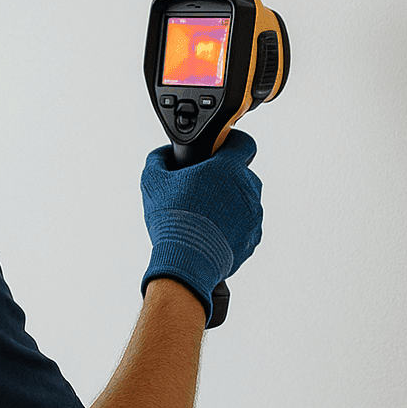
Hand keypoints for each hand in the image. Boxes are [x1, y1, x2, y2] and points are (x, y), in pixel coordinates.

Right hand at [139, 129, 263, 320]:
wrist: (186, 263)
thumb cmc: (173, 222)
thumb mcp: (153, 182)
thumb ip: (159, 159)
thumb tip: (164, 155)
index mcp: (228, 169)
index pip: (244, 143)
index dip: (231, 144)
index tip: (221, 151)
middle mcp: (247, 189)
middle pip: (241, 174)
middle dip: (224, 180)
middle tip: (202, 191)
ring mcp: (253, 215)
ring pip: (245, 201)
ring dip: (230, 205)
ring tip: (205, 217)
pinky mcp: (253, 238)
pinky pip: (246, 226)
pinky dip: (233, 228)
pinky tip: (211, 233)